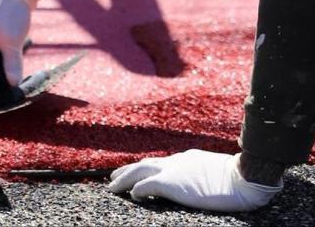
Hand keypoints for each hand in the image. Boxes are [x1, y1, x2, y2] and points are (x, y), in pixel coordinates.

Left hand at [109, 150, 282, 212]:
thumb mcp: (216, 172)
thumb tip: (203, 182)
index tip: (136, 172)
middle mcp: (176, 161)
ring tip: (112, 186)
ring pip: (139, 171)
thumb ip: (202, 173)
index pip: (160, 162)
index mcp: (187, 159)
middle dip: (128, 170)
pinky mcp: (172, 183)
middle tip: (113, 177)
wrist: (243, 178)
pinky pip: (147, 185)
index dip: (146, 168)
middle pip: (145, 164)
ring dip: (124, 178)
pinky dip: (137, 189)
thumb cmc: (237, 178)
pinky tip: (131, 196)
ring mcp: (173, 170)